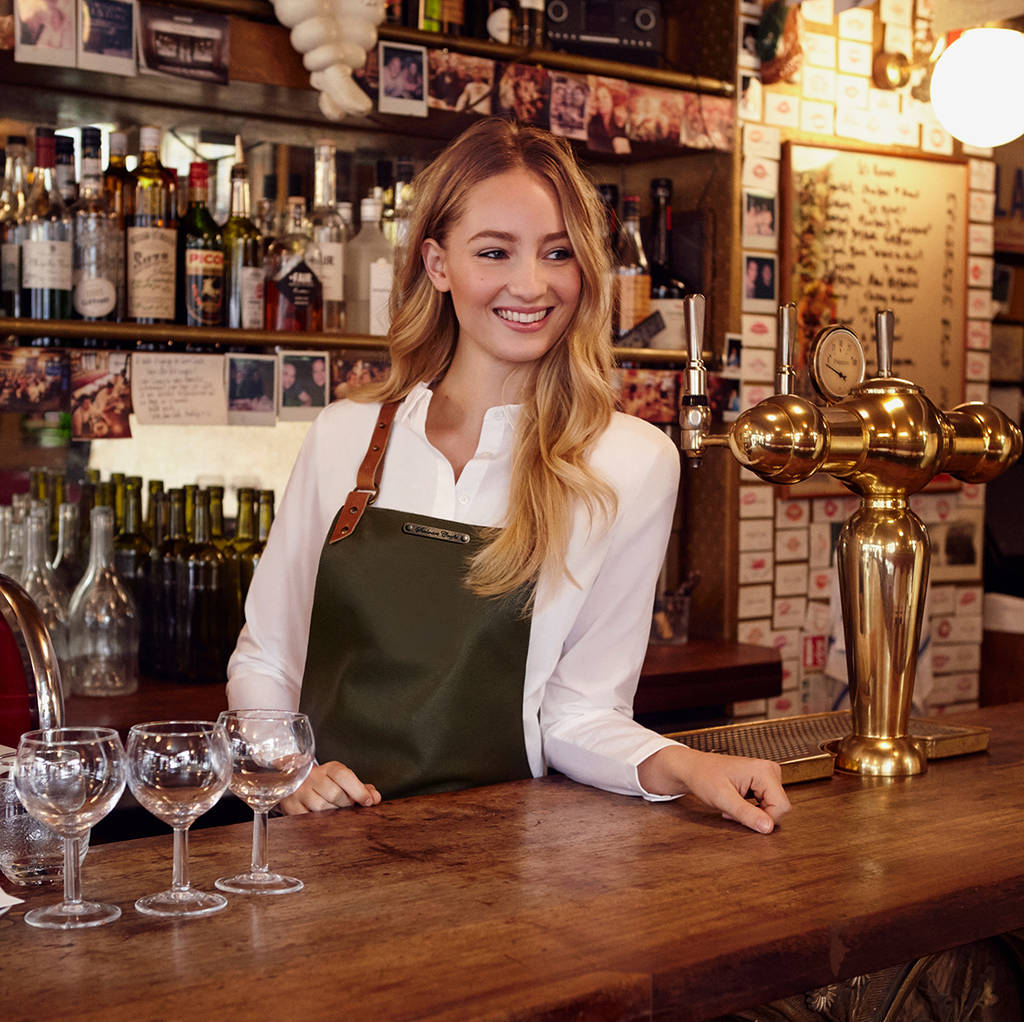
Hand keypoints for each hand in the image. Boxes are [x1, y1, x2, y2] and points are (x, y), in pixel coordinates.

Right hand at [277, 760, 381, 813]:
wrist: (293, 780)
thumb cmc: (324, 783)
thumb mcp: (342, 780)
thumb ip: (360, 788)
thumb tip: (376, 798)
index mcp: (328, 768)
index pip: (344, 776)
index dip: (358, 789)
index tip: (369, 802)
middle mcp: (312, 777)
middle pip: (335, 794)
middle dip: (347, 805)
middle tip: (350, 809)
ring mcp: (300, 792)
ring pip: (323, 808)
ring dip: (334, 815)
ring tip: (337, 814)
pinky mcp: (291, 807)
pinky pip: (309, 819)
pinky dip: (320, 822)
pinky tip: (323, 820)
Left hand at [638, 744, 790, 833]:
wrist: (693, 768)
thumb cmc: (704, 777)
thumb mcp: (722, 798)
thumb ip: (746, 813)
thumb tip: (768, 828)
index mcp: (764, 771)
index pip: (782, 807)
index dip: (765, 819)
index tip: (739, 816)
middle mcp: (770, 770)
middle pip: (779, 807)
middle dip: (757, 816)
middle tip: (732, 810)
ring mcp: (767, 775)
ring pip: (773, 807)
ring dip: (754, 813)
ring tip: (732, 805)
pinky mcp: (763, 782)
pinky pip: (766, 803)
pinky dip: (752, 808)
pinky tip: (737, 802)